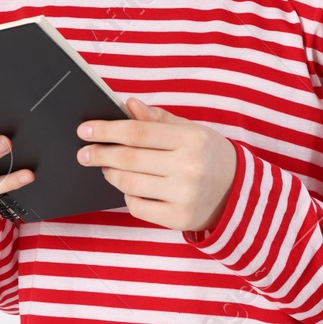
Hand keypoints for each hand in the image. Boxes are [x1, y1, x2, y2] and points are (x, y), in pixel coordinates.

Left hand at [77, 98, 236, 232]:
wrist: (238, 193)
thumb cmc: (209, 155)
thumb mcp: (191, 130)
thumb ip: (159, 119)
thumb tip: (129, 104)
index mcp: (191, 139)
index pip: (138, 132)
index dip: (107, 130)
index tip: (85, 130)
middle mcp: (189, 167)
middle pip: (129, 158)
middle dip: (100, 154)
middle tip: (84, 153)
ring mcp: (184, 195)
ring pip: (129, 184)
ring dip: (111, 174)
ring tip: (107, 167)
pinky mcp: (179, 219)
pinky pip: (138, 207)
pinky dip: (127, 195)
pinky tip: (130, 187)